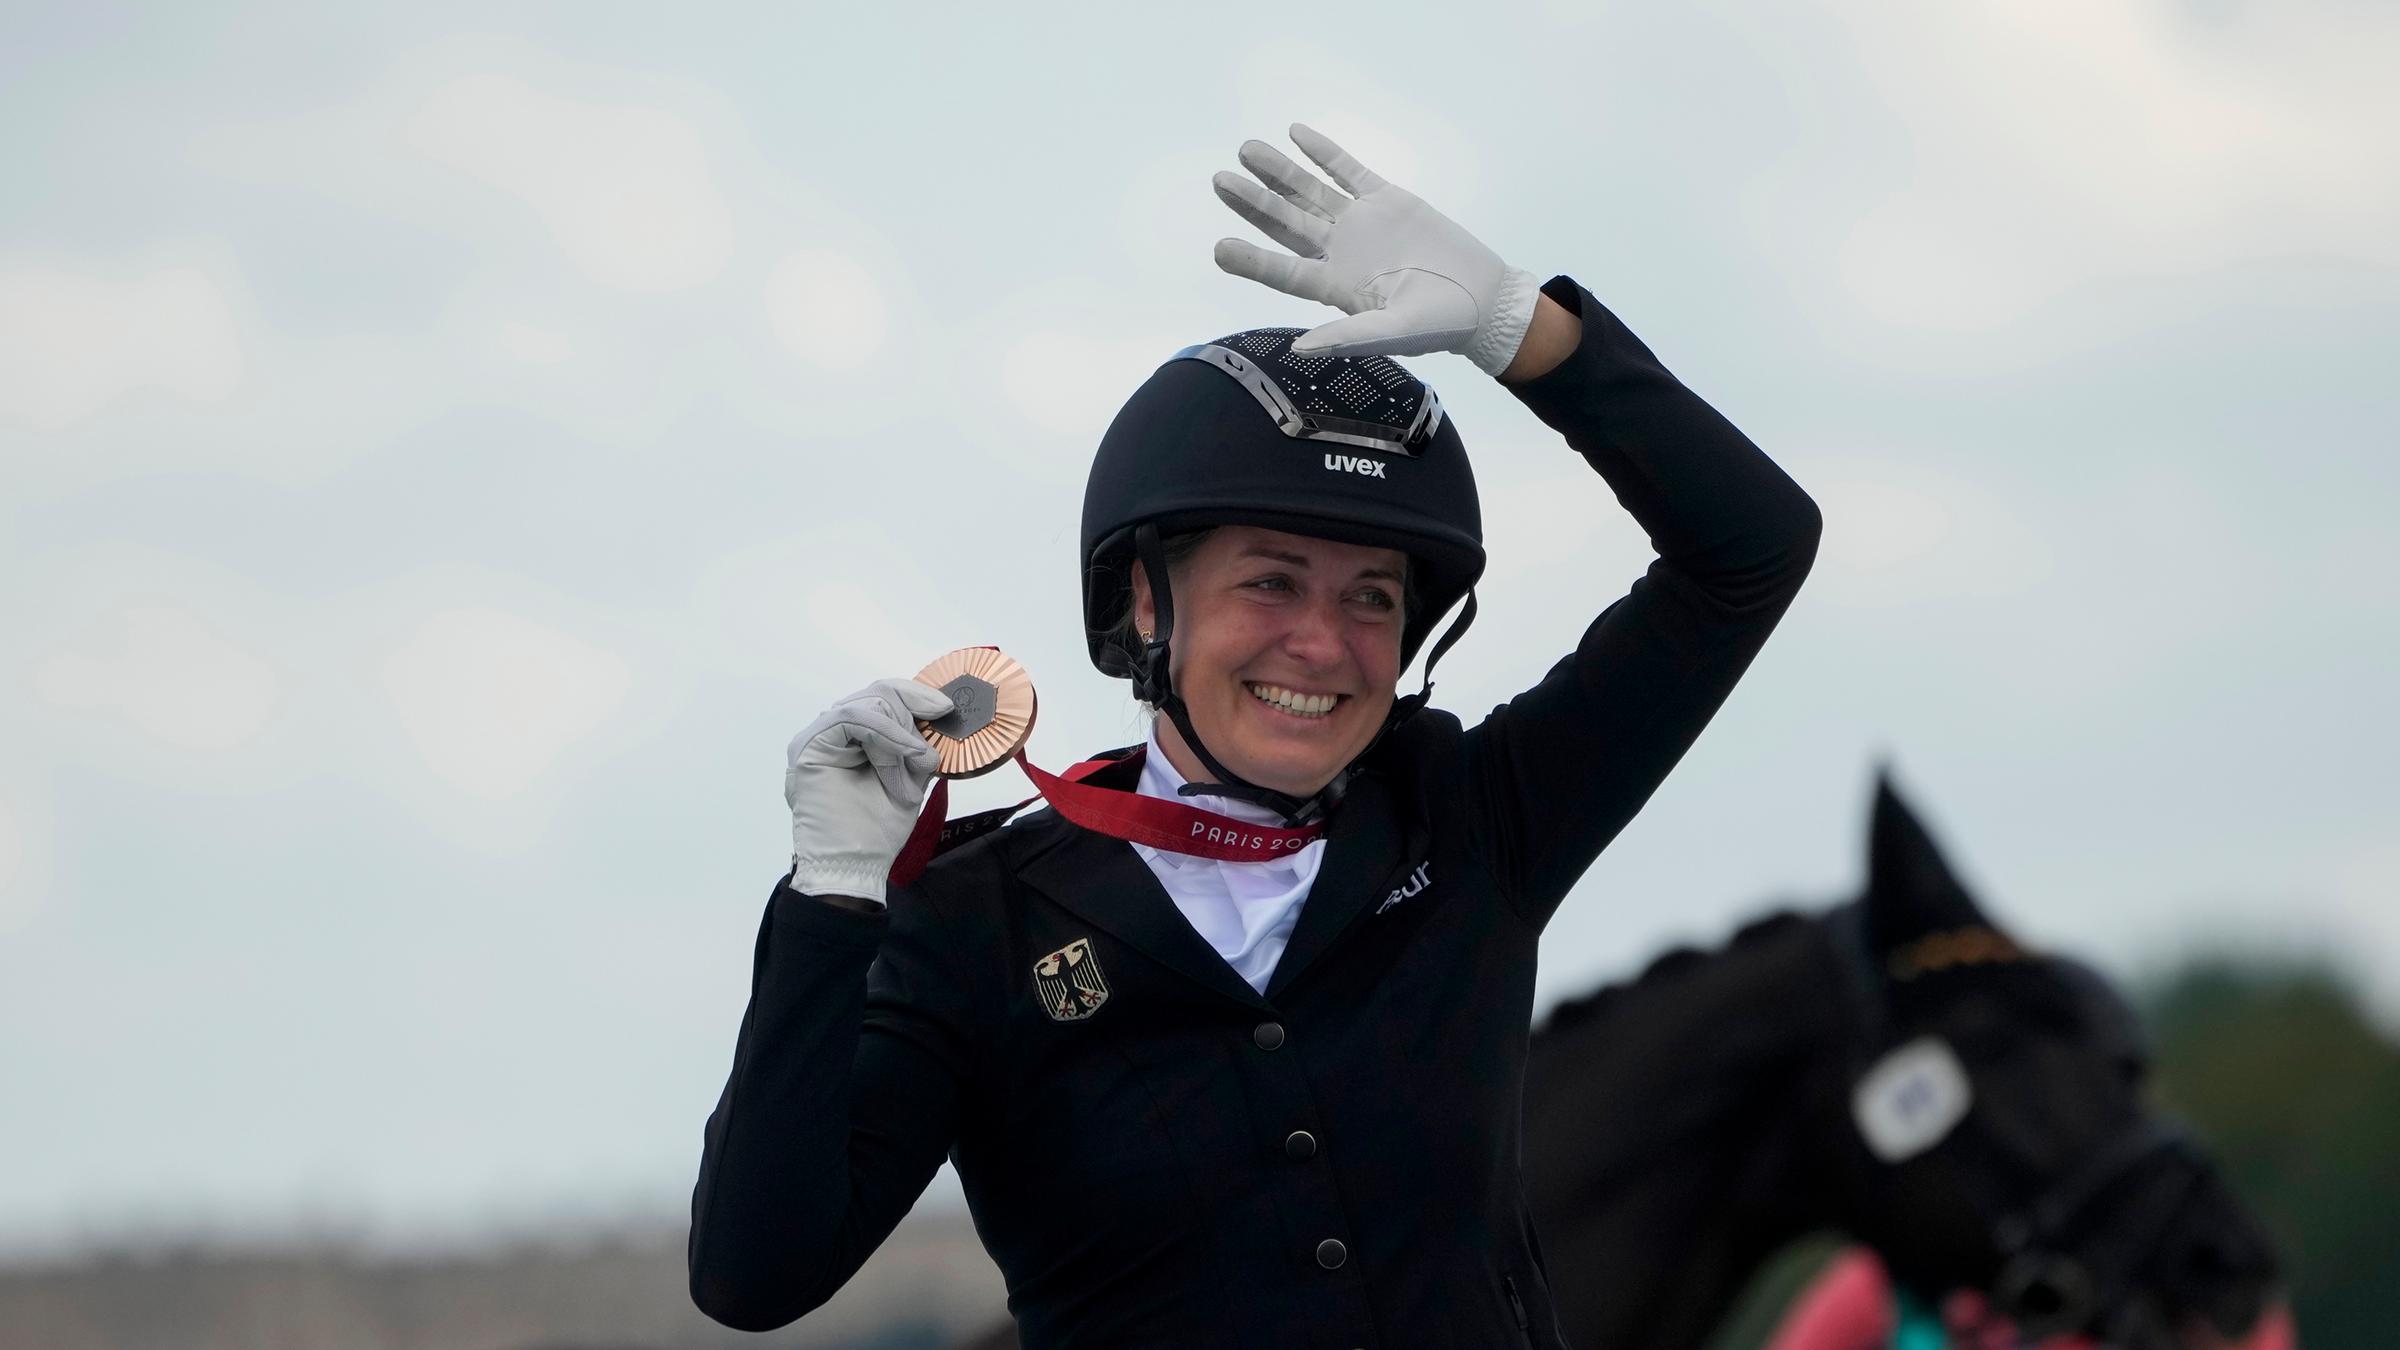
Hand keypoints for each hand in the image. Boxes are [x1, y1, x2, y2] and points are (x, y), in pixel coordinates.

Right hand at [785, 677, 955, 905]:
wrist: (855, 863)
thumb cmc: (879, 829)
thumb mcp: (910, 777)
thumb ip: (916, 745)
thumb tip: (938, 712)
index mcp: (856, 738)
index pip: (885, 697)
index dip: (917, 696)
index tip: (946, 708)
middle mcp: (834, 733)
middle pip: (878, 695)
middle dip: (911, 720)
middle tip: (924, 756)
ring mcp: (819, 737)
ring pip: (868, 704)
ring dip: (899, 735)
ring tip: (911, 766)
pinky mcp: (809, 745)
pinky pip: (852, 718)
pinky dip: (884, 734)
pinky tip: (902, 754)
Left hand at [1212, 122, 1542, 378]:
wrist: (1482, 299)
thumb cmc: (1439, 325)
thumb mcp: (1394, 333)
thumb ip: (1348, 336)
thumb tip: (1299, 348)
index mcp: (1336, 286)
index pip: (1284, 271)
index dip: (1252, 261)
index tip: (1219, 249)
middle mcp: (1340, 253)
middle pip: (1287, 224)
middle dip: (1254, 203)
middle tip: (1221, 182)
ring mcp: (1361, 223)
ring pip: (1310, 193)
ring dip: (1279, 172)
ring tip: (1247, 150)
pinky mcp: (1387, 200)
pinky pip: (1348, 171)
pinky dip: (1324, 153)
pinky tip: (1297, 134)